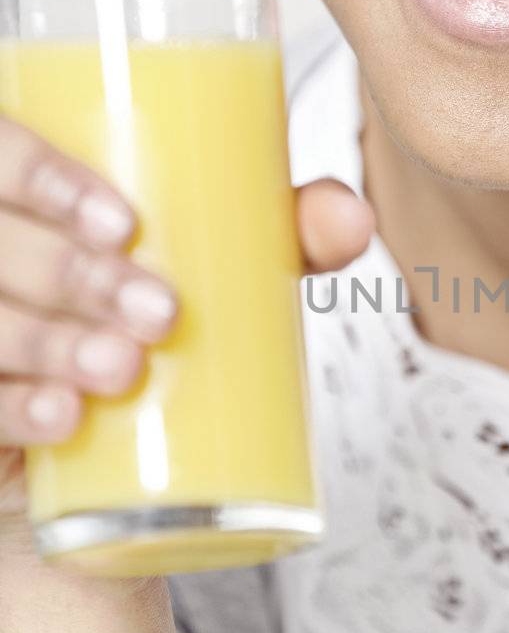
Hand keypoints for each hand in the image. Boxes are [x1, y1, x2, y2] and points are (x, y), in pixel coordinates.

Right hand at [0, 109, 374, 568]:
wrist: (112, 459)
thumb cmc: (150, 321)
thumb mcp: (217, 268)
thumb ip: (278, 234)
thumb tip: (351, 218)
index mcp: (16, 189)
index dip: (38, 174)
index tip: (123, 222)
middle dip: (69, 272)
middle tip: (159, 311)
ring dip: (48, 341)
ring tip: (125, 367)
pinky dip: (16, 409)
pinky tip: (65, 419)